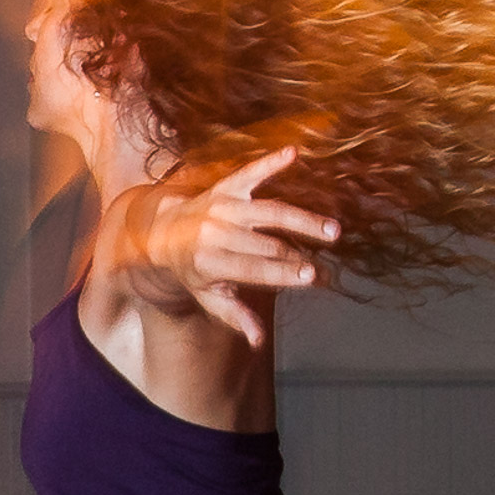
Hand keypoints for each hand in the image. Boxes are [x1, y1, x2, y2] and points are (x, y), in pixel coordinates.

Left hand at [130, 147, 340, 347]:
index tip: (314, 277)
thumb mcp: (206, 297)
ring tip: (333, 230)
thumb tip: (258, 341)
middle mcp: (216, 231)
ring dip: (304, 219)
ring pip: (270, 211)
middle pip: (269, 244)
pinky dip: (272, 162)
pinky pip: (252, 171)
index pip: (254, 269)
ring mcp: (223, 205)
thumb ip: (234, 316)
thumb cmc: (192, 270)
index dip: (285, 273)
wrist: (161, 230)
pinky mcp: (228, 185)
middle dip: (302, 257)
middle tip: (332, 269)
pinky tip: (294, 153)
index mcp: (209, 262)